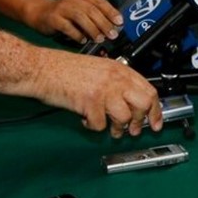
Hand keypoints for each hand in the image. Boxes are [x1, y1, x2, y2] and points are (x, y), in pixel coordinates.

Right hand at [26, 0, 123, 43]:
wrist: (39, 12)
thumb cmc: (64, 13)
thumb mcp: (79, 8)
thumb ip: (94, 14)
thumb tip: (113, 26)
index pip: (100, 1)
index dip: (111, 11)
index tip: (119, 22)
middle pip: (92, 10)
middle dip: (104, 23)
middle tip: (112, 34)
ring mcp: (62, 8)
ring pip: (81, 17)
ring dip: (92, 29)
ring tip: (99, 38)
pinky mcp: (54, 18)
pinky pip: (68, 27)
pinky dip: (77, 34)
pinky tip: (83, 40)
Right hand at [35, 49, 161, 137]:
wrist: (41, 68)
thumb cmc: (64, 69)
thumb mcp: (98, 68)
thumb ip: (116, 82)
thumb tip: (131, 103)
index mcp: (119, 68)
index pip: (149, 90)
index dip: (155, 109)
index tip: (156, 122)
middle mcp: (115, 78)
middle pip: (143, 103)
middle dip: (140, 121)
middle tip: (134, 130)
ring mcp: (103, 90)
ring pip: (125, 117)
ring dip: (117, 128)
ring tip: (108, 127)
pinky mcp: (89, 102)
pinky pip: (100, 125)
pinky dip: (93, 127)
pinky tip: (85, 120)